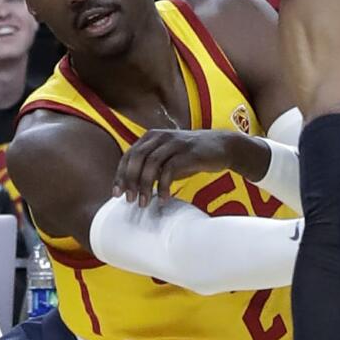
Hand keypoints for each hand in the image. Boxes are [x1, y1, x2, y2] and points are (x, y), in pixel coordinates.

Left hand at [113, 129, 259, 205]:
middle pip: (136, 158)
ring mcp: (174, 143)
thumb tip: (133, 188)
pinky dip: (164, 186)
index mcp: (151, 137)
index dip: (120, 175)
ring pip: (151, 164)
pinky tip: (164, 198)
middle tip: (130, 200)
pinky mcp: (188, 152)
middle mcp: (160, 136)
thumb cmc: (191, 156)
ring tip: (145, 203)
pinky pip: (170, 170)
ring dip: (145, 186)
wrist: (222, 147)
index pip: (129, 156)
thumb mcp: (167, 158)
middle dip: (130, 181)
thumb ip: (151, 168)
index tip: (117, 194)